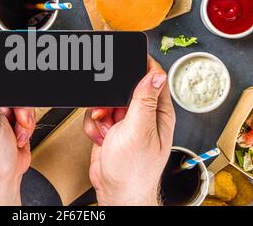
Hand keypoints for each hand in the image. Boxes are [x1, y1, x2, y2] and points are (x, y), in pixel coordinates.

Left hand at [0, 51, 35, 205]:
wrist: (2, 181)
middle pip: (4, 77)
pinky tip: (19, 132)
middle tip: (13, 110)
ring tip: (16, 126)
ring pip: (19, 93)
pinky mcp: (11, 117)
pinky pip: (26, 107)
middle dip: (16, 94)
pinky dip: (28, 120)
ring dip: (23, 111)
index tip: (7, 63)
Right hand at [83, 56, 174, 205]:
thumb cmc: (135, 170)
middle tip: (110, 112)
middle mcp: (144, 115)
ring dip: (100, 115)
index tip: (125, 61)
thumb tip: (155, 75)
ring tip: (107, 130)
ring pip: (106, 101)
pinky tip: (102, 138)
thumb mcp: (139, 130)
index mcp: (158, 112)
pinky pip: (96, 116)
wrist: (116, 191)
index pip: (154, 78)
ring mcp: (126, 123)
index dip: (140, 67)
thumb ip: (144, 100)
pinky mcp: (111, 129)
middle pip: (123, 88)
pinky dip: (94, 127)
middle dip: (110, 99)